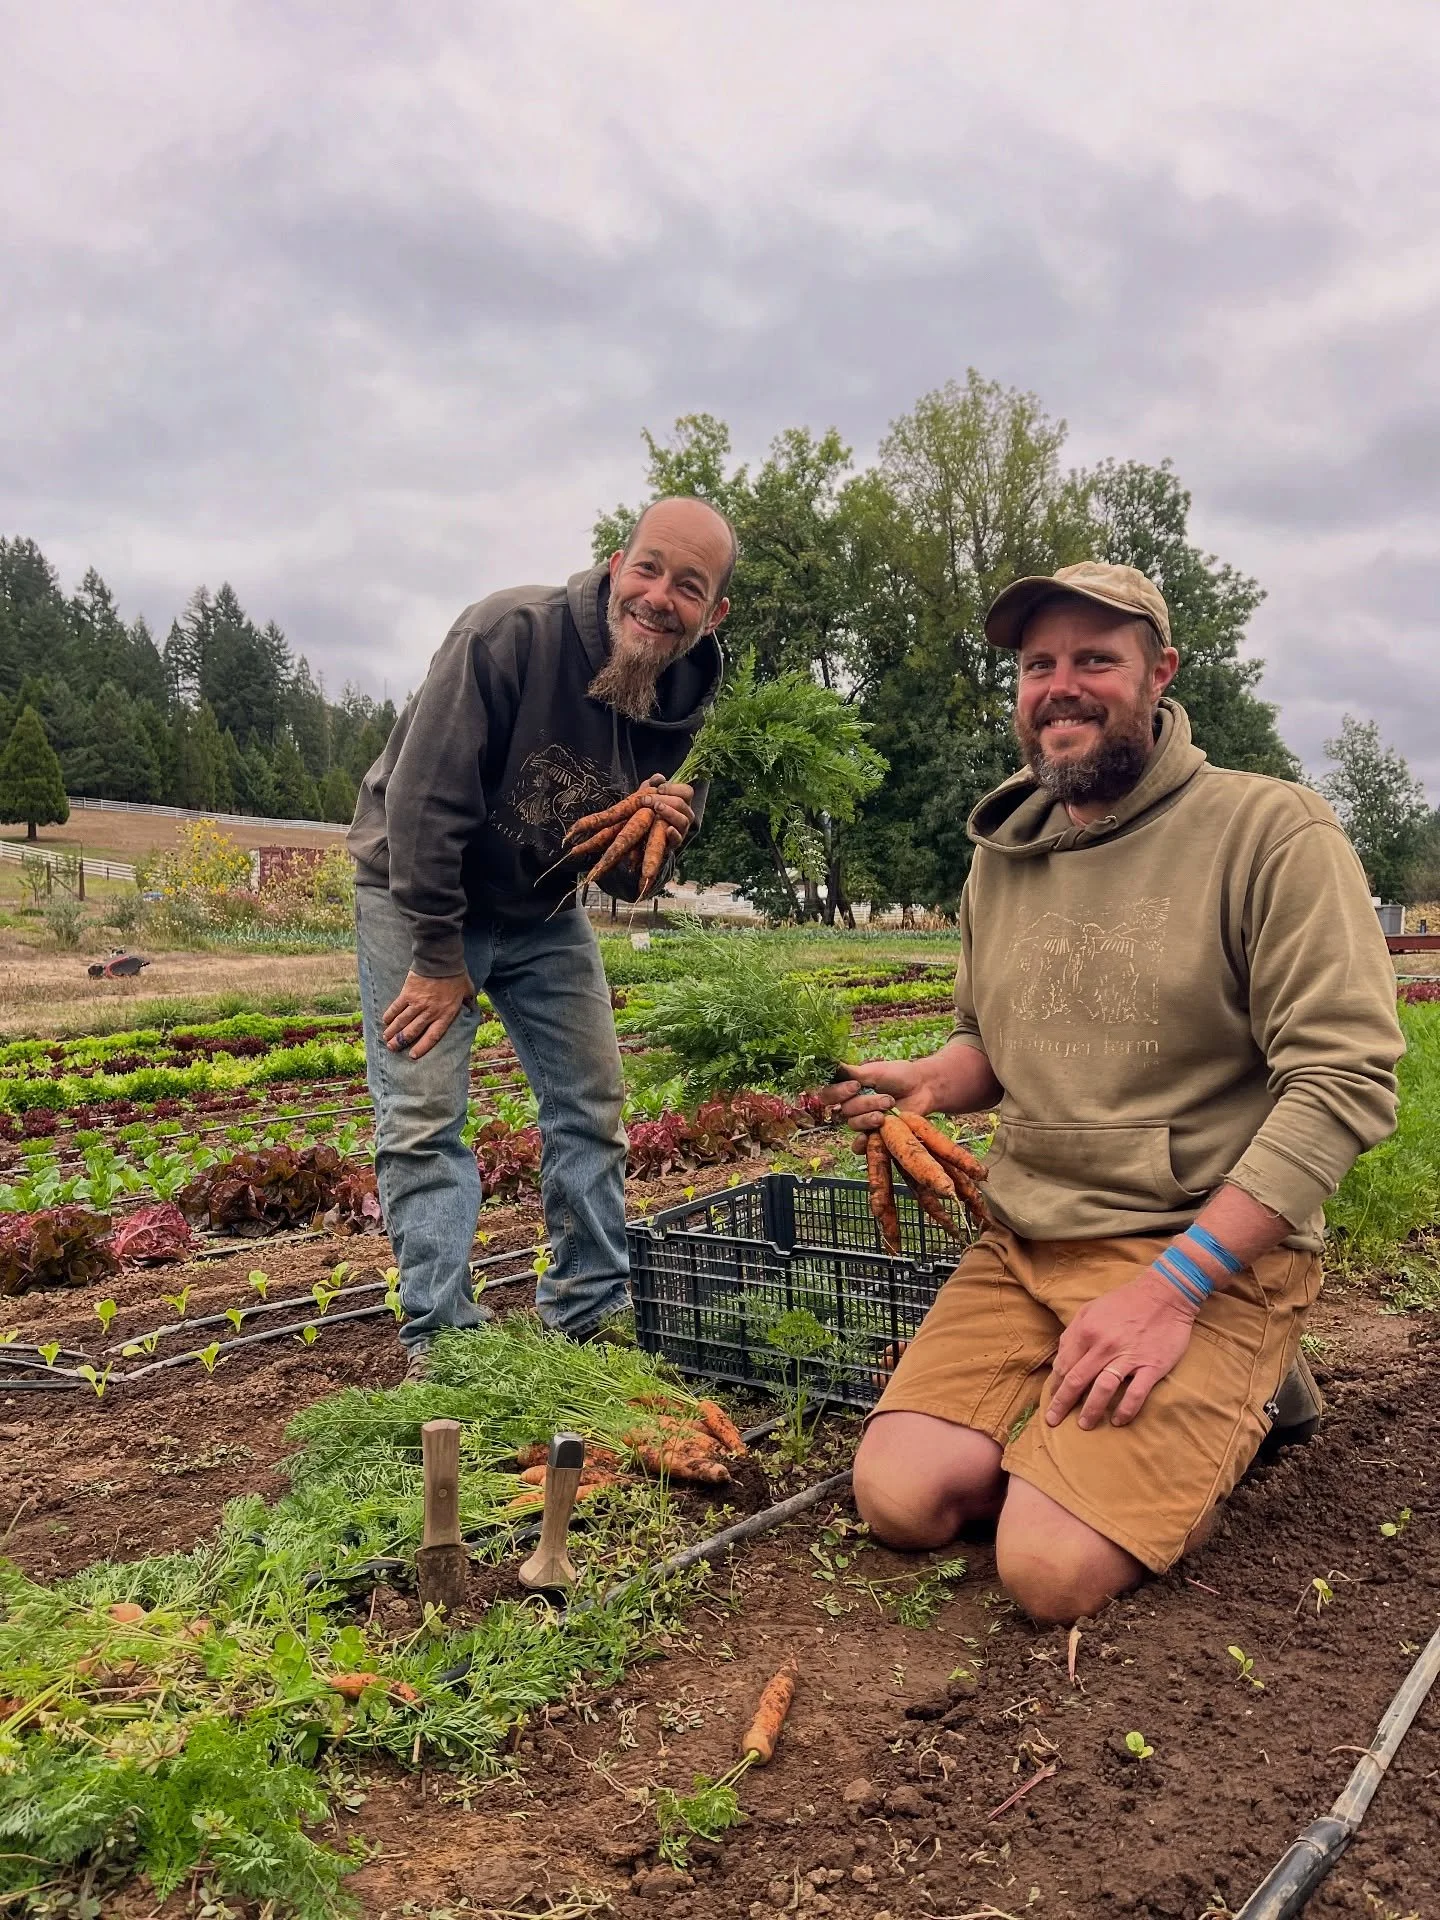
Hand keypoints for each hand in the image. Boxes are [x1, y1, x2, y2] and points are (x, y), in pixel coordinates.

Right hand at [382, 972, 473, 1058]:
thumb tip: (472, 1007)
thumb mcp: (467, 991)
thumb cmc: (457, 975)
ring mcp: (417, 1003)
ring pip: (402, 1022)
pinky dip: (389, 1015)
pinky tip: (385, 1021)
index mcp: (446, 1014)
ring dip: (393, 1032)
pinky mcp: (407, 993)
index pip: (432, 1036)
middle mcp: (431, 1012)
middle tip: (392, 1048)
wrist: (442, 960)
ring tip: (386, 1038)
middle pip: (413, 1032)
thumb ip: (468, 1001)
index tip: (412, 1055)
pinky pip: (396, 1007)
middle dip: (401, 1042)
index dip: (422, 1047)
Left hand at [649, 780, 695, 851]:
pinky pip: (678, 839)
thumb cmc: (648, 813)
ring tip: (656, 808)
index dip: (674, 788)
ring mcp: (682, 830)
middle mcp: (685, 815)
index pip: (687, 791)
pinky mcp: (674, 844)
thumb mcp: (648, 796)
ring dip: (669, 813)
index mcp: (682, 802)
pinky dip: (674, 834)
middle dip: (664, 799)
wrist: (642, 837)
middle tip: (646, 800)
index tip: (659, 788)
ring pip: (683, 820)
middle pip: (682, 804)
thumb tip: (659, 777)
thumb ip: (652, 784)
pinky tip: (668, 829)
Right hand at [822, 1058, 939, 1133]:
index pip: (829, 1094)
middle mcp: (852, 1105)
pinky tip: (866, 1139)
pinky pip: (860, 1145)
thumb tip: (830, 1064)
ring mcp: (863, 1120)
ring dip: (870, 1117)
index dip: (839, 1092)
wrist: (923, 1088)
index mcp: (848, 1088)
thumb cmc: (899, 1075)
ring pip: (854, 1124)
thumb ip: (853, 1073)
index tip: (856, 1086)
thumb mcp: (876, 1070)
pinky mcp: (874, 1134)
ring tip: (890, 1109)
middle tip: (886, 1098)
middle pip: (844, 1111)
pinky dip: (861, 1144)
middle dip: (865, 1104)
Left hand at [1046, 1270, 1198, 1429]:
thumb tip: (1060, 1357)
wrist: (1165, 1294)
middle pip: (1077, 1381)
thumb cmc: (1125, 1301)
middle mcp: (1104, 1346)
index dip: (1055, 1385)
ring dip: (1090, 1411)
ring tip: (1084, 1425)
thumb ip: (1073, 1332)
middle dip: (1062, 1403)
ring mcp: (1128, 1357)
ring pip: (1102, 1390)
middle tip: (1053, 1421)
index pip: (1065, 1365)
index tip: (1051, 1399)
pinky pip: (1135, 1394)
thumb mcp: (1090, 1309)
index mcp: (1087, 1331)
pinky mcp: (1151, 1366)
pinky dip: (1125, 1410)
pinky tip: (1117, 1420)